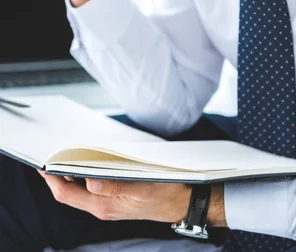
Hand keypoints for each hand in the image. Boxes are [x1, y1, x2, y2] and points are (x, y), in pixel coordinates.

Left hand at [39, 173, 226, 225]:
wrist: (185, 203)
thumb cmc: (166, 193)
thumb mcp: (142, 187)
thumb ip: (114, 185)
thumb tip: (88, 180)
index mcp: (104, 206)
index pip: (68, 194)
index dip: (52, 180)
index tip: (42, 163)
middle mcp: (102, 208)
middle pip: (69, 194)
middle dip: (56, 176)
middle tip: (49, 155)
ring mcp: (109, 205)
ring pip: (80, 192)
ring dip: (69, 175)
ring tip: (63, 156)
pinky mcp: (116, 200)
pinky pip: (92, 190)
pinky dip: (84, 176)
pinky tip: (86, 163)